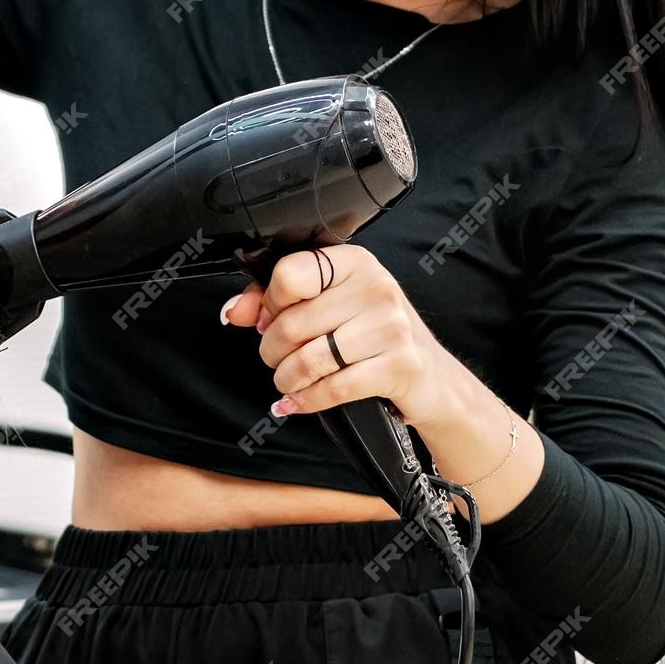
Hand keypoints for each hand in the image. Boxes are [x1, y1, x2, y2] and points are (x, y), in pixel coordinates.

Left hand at [220, 244, 458, 427]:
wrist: (431, 376)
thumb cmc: (372, 336)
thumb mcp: (331, 305)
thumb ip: (275, 301)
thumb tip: (233, 312)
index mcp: (354, 262)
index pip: (289, 274)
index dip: (269, 304)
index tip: (269, 319)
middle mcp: (375, 287)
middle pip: (292, 323)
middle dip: (272, 350)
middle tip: (277, 358)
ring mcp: (390, 326)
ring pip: (308, 359)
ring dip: (285, 379)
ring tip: (287, 381)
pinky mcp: (398, 365)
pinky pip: (332, 388)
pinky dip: (305, 401)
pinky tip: (297, 401)